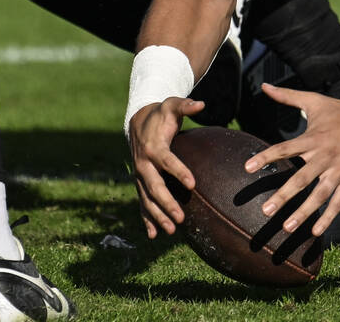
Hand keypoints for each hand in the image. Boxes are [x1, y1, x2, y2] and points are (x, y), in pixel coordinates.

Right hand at [127, 96, 206, 237]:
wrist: (138, 122)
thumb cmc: (161, 115)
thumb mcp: (172, 106)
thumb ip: (186, 106)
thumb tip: (202, 104)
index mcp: (154, 148)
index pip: (167, 162)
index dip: (179, 171)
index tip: (192, 184)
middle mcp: (144, 165)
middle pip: (155, 187)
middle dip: (166, 203)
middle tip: (180, 217)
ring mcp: (141, 176)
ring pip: (147, 199)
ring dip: (158, 216)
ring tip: (172, 230)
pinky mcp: (140, 182)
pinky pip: (142, 203)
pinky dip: (146, 219)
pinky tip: (153, 235)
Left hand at [243, 84, 339, 236]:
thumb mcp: (314, 101)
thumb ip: (287, 97)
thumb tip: (264, 87)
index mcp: (312, 138)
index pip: (285, 148)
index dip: (266, 157)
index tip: (247, 167)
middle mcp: (324, 156)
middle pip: (301, 179)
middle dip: (284, 195)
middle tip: (266, 211)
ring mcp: (339, 171)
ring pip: (319, 195)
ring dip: (304, 212)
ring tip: (287, 226)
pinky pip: (338, 202)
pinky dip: (328, 217)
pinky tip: (315, 231)